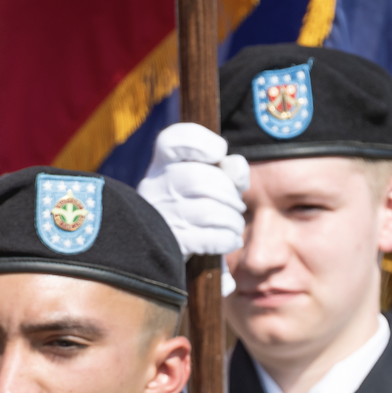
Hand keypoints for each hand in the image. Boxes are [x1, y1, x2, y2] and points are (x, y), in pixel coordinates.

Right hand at [138, 123, 250, 259]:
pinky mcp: (170, 244)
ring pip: (207, 210)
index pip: (170, 141)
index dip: (199, 141)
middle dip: (228, 192)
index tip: (219, 151)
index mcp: (162, 164)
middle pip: (198, 178)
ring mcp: (159, 216)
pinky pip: (208, 238)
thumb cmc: (193, 208)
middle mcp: (154, 187)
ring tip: (235, 224)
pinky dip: (227, 238)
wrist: (164, 251)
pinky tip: (232, 240)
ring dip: (231, 219)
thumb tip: (235, 169)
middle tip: (237, 205)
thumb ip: (227, 168)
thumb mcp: (209, 182)